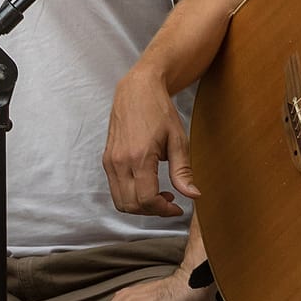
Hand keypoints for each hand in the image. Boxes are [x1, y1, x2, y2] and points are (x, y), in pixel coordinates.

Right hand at [103, 65, 198, 215]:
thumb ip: (183, 171)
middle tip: (170, 202)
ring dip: (140, 206)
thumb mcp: (178, 140)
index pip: (146, 199)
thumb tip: (193, 195)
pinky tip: (147, 185)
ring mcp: (110, 161)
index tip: (178, 207)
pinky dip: (130, 195)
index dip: (163, 210)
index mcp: (139, 157)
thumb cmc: (159, 111)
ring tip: (160, 194)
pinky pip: (115, 189)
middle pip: (131, 205)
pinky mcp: (107, 159)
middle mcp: (119, 162)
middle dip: (152, 210)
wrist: (137, 90)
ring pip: (120, 201)